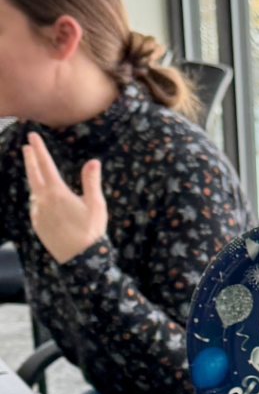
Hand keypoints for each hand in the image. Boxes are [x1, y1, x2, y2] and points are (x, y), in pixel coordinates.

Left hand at [22, 131, 107, 263]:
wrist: (81, 258)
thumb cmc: (91, 231)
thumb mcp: (96, 205)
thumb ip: (91, 182)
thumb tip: (93, 161)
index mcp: (57, 192)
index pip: (45, 164)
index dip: (39, 149)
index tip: (32, 136)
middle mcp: (43, 200)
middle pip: (33, 175)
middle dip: (30, 160)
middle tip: (26, 147)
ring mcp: (38, 213)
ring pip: (34, 192)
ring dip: (36, 181)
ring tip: (39, 176)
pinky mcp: (37, 224)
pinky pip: (36, 208)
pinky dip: (40, 201)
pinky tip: (47, 204)